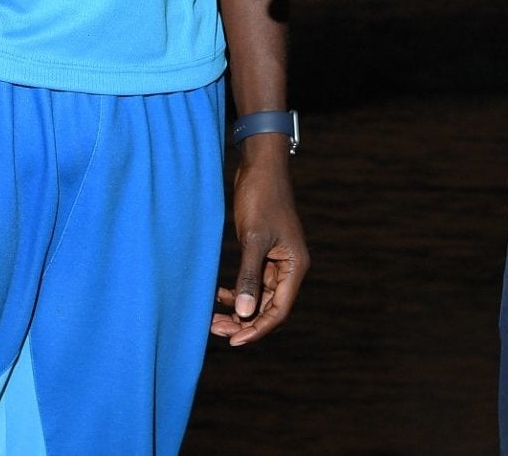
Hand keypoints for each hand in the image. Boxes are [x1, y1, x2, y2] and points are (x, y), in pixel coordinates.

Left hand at [210, 141, 306, 345]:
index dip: (257, 329)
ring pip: (258, 297)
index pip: (278, 310)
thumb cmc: (261, 198)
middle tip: (216, 330)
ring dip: (238, 310)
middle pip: (268, 308)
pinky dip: (236, 291)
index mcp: (294, 266)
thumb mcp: (253, 238)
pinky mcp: (263, 252)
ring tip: (212, 319)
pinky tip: (218, 294)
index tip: (233, 341)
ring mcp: (276, 261)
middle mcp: (288, 268)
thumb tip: (244, 313)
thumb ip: (249, 276)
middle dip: (244, 322)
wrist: (260, 167)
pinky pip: (252, 282)